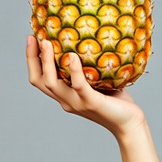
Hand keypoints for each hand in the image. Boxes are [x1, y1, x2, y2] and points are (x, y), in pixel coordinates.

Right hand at [26, 36, 145, 137]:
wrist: (130, 124)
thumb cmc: (117, 102)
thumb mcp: (99, 82)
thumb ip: (90, 67)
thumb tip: (89, 39)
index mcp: (65, 96)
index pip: (40, 79)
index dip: (32, 60)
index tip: (31, 38)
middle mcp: (67, 100)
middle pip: (40, 81)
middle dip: (33, 58)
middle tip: (33, 38)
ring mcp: (77, 103)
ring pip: (52, 83)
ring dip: (47, 62)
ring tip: (47, 43)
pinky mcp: (92, 103)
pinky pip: (79, 86)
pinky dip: (74, 70)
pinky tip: (73, 56)